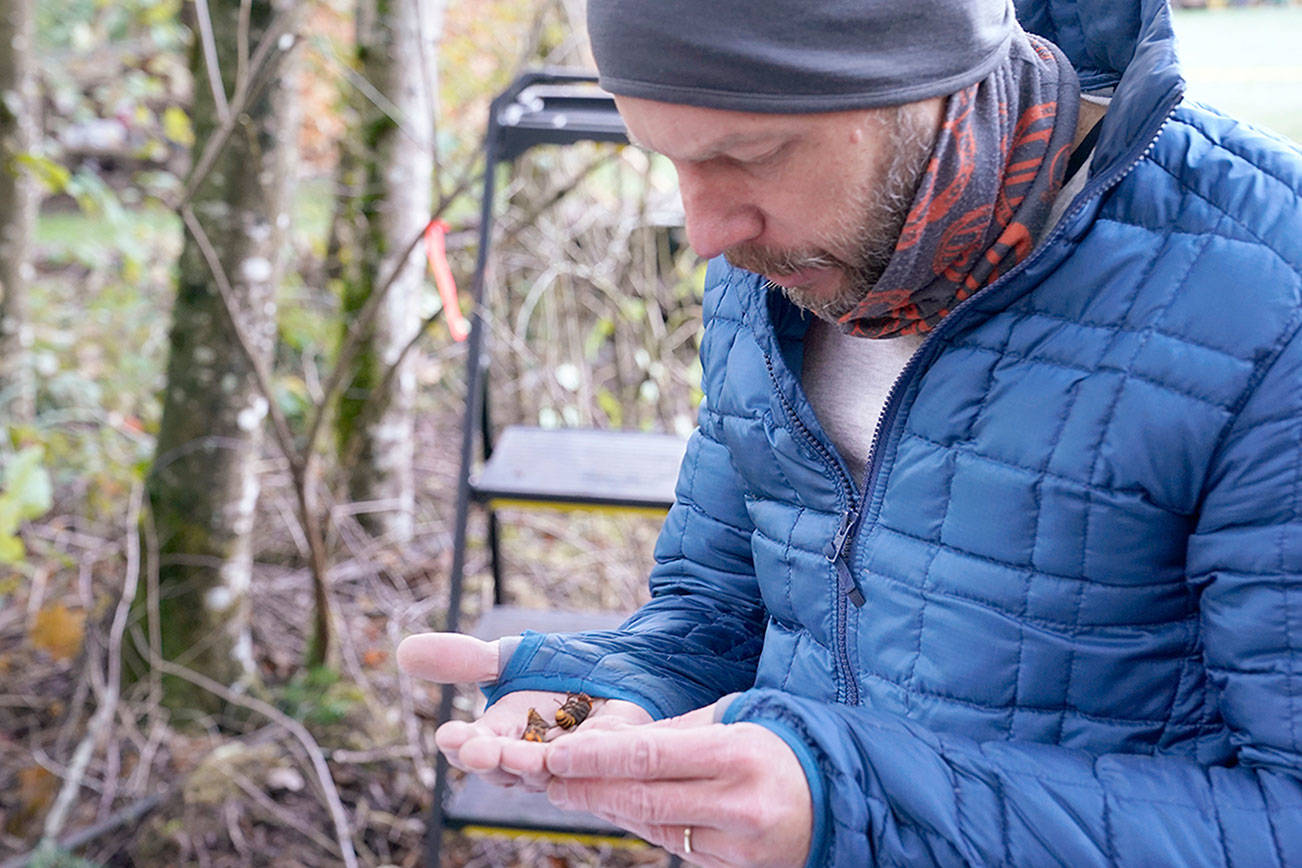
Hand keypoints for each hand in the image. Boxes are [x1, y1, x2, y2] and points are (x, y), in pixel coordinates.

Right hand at [396, 632, 652, 788]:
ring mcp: (571, 760)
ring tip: (521, 757)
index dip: (461, 744)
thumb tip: (403, 651)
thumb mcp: (507, 658)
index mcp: (502, 734)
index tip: (449, 736)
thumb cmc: (559, 668)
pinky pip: (598, 763)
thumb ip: (462, 660)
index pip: (473, 745)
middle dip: (492, 760)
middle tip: (477, 751)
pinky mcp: (611, 755)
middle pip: (505, 768)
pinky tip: (576, 750)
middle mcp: (532, 755)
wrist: (622, 664)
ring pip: (548, 773)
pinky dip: (586, 759)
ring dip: (533, 767)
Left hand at [542, 703, 811, 866]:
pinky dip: (645, 827)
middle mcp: (737, 803)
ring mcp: (738, 845)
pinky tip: (621, 809)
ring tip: (573, 791)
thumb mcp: (736, 720)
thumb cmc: (780, 747)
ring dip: (609, 809)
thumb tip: (612, 740)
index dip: (596, 758)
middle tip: (551, 779)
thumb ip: (675, 732)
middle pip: (643, 800)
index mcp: (736, 754)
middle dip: (588, 790)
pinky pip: (677, 847)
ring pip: (654, 828)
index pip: (650, 756)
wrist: (841, 797)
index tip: (557, 755)